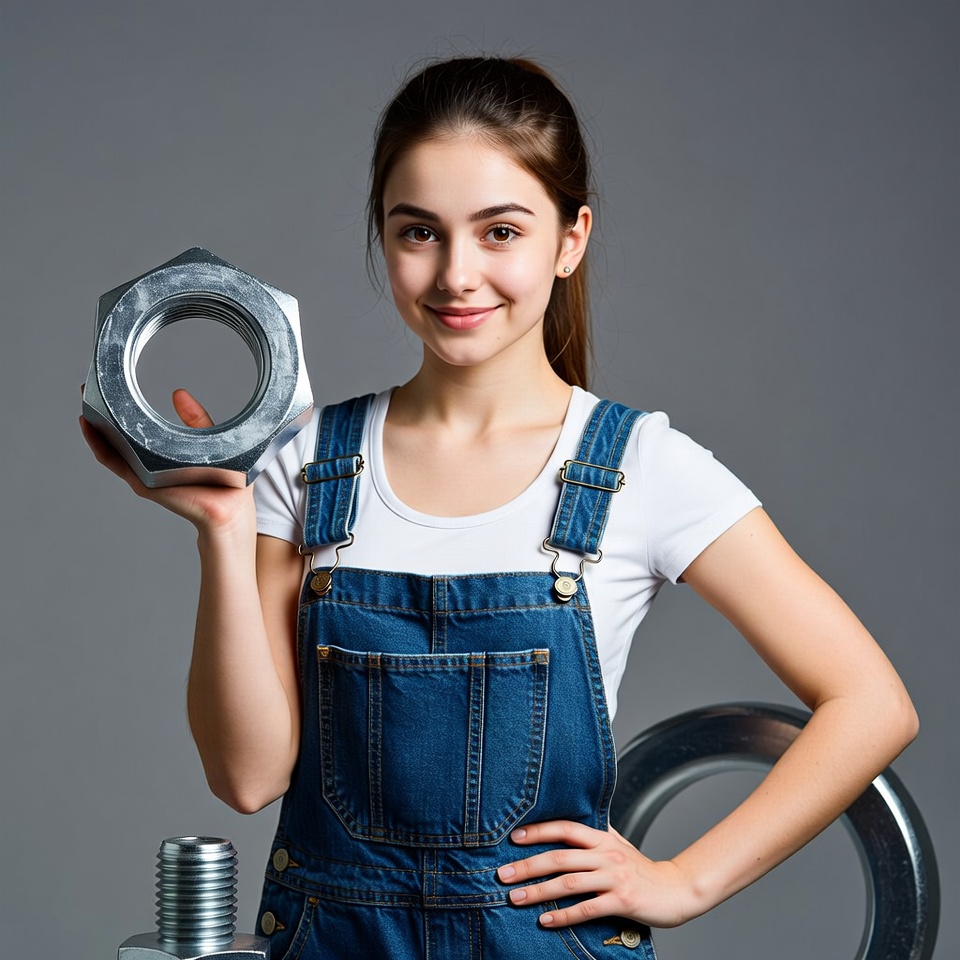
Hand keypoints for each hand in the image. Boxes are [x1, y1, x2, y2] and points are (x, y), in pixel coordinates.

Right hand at [80, 387, 254, 533]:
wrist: (232, 511)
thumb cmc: (225, 481)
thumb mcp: (208, 440)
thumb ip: (195, 418)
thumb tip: (178, 393)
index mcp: (160, 456)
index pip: (131, 434)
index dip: (115, 414)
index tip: (104, 389)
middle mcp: (147, 466)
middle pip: (114, 440)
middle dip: (98, 415)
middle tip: (86, 389)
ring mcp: (143, 476)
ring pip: (109, 450)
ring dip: (94, 428)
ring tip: (84, 404)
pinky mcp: (145, 484)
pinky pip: (117, 464)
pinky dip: (101, 447)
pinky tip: (92, 429)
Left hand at [497, 820, 696, 928]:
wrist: (676, 890)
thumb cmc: (642, 869)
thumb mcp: (619, 844)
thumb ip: (597, 833)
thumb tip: (571, 819)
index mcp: (603, 839)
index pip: (565, 829)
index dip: (539, 831)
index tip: (514, 837)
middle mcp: (606, 855)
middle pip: (560, 857)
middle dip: (527, 865)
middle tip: (502, 874)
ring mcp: (614, 878)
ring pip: (568, 883)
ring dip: (538, 892)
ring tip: (515, 898)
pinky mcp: (622, 902)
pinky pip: (586, 909)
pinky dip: (562, 916)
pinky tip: (545, 920)